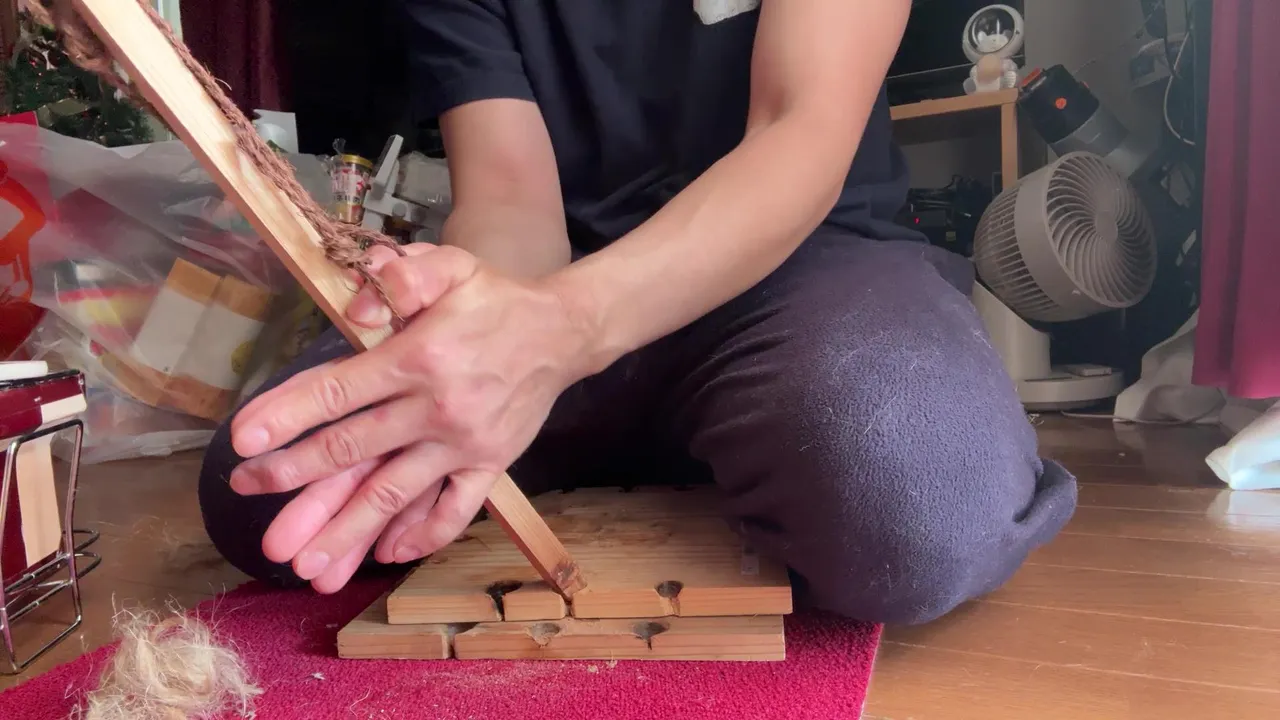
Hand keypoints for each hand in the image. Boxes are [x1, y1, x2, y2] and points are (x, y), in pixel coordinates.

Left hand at [227, 243, 592, 592]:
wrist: (563, 333)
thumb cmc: (495, 299)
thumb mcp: (452, 266)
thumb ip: (403, 276)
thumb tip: (356, 309)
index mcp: (420, 357)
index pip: (340, 390)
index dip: (287, 414)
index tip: (243, 440)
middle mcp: (438, 407)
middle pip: (354, 449)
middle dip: (294, 476)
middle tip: (248, 494)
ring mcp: (465, 444)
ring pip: (396, 494)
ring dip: (347, 530)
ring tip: (306, 565)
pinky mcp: (491, 465)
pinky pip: (455, 509)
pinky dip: (422, 535)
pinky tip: (386, 553)